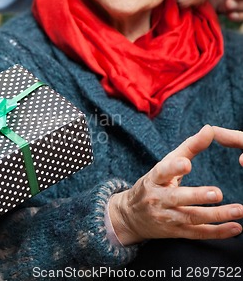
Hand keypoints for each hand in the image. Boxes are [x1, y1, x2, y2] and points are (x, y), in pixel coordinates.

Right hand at [109, 125, 242, 245]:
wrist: (130, 216)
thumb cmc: (152, 185)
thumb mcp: (163, 166)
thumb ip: (188, 148)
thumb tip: (209, 129)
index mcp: (154, 179)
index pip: (162, 172)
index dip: (173, 168)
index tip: (186, 163)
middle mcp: (157, 199)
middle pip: (176, 198)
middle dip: (196, 196)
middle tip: (217, 193)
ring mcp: (166, 217)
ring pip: (191, 218)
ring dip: (215, 215)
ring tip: (237, 210)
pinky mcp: (175, 232)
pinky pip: (198, 233)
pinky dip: (217, 232)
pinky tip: (235, 227)